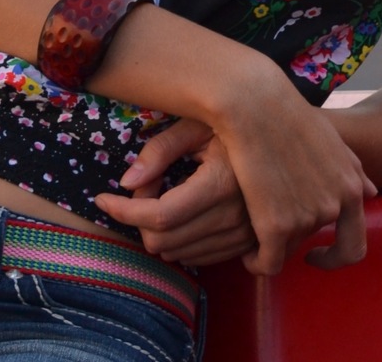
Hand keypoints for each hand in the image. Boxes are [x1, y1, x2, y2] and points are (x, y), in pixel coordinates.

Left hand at [94, 118, 255, 266]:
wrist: (280, 141)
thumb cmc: (233, 124)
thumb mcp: (195, 123)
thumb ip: (160, 150)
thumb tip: (126, 181)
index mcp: (221, 183)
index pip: (161, 216)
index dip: (124, 211)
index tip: (101, 198)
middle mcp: (235, 216)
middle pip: (165, 241)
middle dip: (139, 218)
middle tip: (144, 185)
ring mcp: (244, 235)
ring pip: (179, 254)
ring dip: (158, 230)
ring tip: (164, 193)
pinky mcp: (248, 244)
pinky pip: (199, 258)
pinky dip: (178, 240)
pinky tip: (179, 211)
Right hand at [211, 64, 375, 275]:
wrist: (253, 103)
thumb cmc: (287, 113)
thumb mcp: (330, 139)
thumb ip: (353, 169)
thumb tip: (372, 193)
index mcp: (350, 188)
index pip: (354, 247)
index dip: (335, 258)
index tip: (316, 254)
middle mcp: (334, 207)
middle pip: (310, 242)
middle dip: (290, 237)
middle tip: (269, 222)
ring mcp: (307, 218)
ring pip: (286, 250)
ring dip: (270, 244)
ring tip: (251, 224)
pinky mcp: (276, 226)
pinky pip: (267, 263)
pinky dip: (256, 263)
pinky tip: (246, 254)